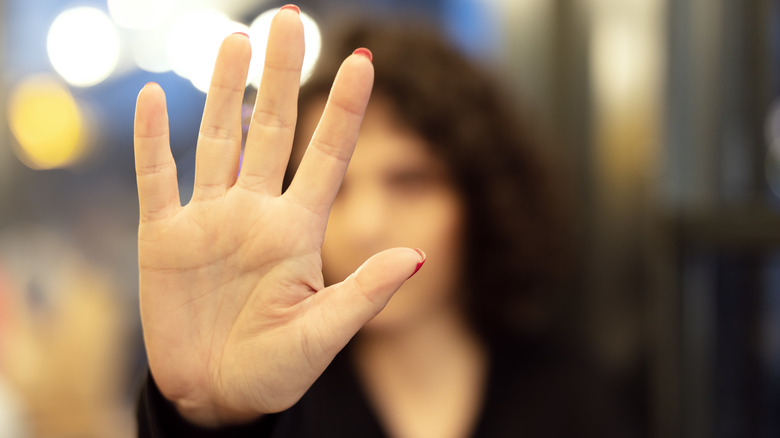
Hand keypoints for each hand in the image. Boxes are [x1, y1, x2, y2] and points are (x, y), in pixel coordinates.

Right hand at [134, 8, 423, 426]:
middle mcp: (256, 214)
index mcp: (298, 231)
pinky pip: (156, 178)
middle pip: (271, 130)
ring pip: (218, 140)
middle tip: (291, 21)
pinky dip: (152, 139)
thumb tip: (419, 256)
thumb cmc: (276, 372)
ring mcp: (209, 220)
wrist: (216, 397)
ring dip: (225, 92)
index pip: (327, 156)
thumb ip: (364, 293)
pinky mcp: (164, 237)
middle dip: (282, 77)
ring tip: (236, 41)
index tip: (363, 62)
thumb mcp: (324, 335)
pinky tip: (157, 97)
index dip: (344, 110)